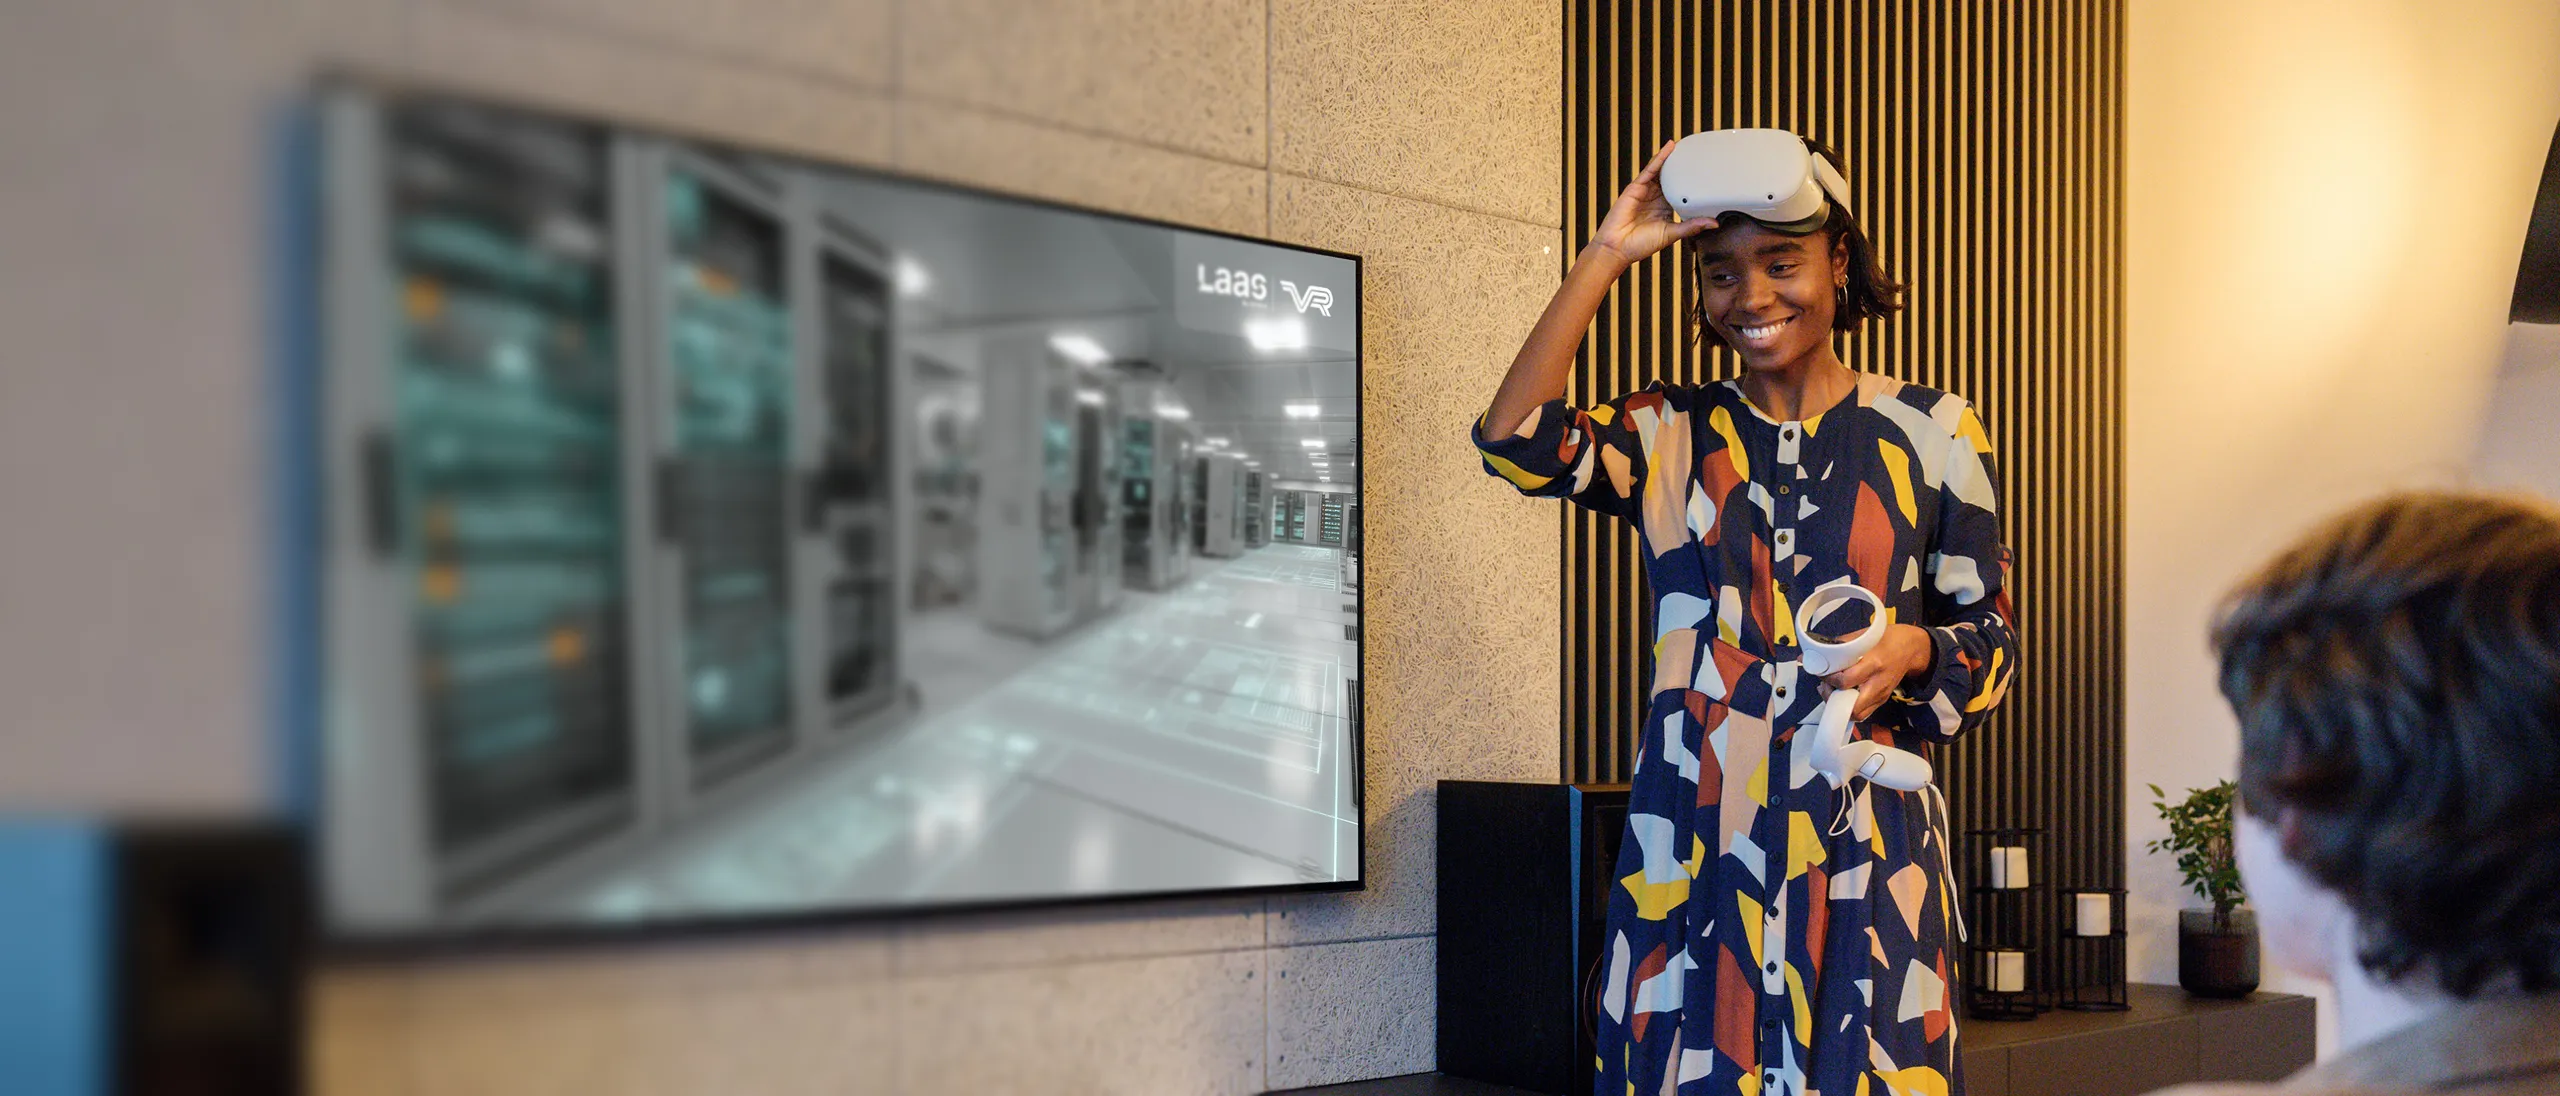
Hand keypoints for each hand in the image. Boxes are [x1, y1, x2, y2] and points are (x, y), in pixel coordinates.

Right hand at [1589, 138, 1719, 268]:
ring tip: (1683, 145)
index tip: (1704, 172)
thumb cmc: (1640, 245)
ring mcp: (1645, 192)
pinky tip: (1668, 149)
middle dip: (1681, 165)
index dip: (1690, 180)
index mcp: (1665, 208)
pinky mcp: (1635, 188)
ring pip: (1661, 171)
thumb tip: (1713, 224)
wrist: (1618, 248)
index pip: (1680, 190)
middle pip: (1670, 177)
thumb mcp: (1672, 234)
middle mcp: (1655, 198)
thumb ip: (1692, 226)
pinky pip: (1650, 170)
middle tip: (1695, 152)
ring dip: (1671, 158)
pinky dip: (1659, 159)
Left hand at [1821, 624, 1933, 720]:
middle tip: (1824, 686)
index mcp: (1873, 664)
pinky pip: (1863, 712)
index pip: (1846, 681)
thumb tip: (1811, 654)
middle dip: (1833, 699)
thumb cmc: (1886, 639)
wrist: (1911, 648)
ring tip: (1831, 692)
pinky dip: (1848, 708)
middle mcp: (1878, 683)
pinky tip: (1841, 695)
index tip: (1822, 672)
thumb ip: (1838, 646)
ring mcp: (1882, 695)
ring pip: (1857, 715)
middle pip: (1852, 706)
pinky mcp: (1882, 700)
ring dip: (1840, 707)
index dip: (1829, 679)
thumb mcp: (1863, 636)